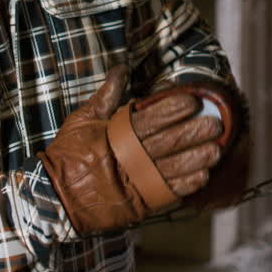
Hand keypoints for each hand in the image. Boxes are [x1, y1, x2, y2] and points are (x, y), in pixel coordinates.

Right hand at [39, 66, 226, 234]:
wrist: (55, 197)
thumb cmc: (68, 154)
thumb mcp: (83, 119)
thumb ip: (107, 95)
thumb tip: (121, 68)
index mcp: (117, 134)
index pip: (151, 119)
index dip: (174, 109)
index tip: (193, 101)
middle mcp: (130, 158)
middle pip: (169, 143)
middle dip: (194, 133)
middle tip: (215, 124)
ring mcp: (136, 182)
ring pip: (174, 168)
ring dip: (197, 159)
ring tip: (216, 150)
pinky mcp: (139, 203)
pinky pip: (168, 193)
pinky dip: (186, 185)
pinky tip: (202, 176)